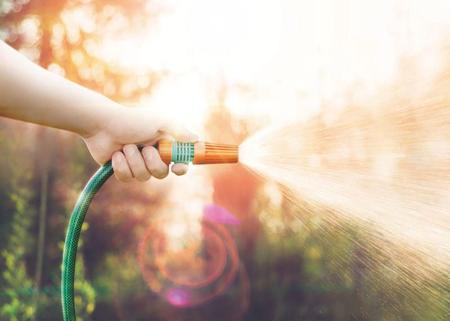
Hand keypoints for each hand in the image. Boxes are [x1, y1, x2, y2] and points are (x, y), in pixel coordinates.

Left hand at [83, 105, 197, 181]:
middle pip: (161, 173)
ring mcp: (137, 164)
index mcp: (164, 144)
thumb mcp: (160, 122)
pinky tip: (116, 154)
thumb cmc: (132, 120)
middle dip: (152, 162)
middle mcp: (153, 155)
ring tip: (126, 146)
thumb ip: (179, 131)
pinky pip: (127, 178)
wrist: (102, 124)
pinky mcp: (122, 170)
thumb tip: (197, 139)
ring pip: (143, 176)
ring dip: (134, 161)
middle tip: (145, 148)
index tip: (176, 167)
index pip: (180, 162)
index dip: (181, 168)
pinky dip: (121, 166)